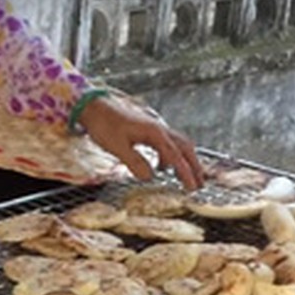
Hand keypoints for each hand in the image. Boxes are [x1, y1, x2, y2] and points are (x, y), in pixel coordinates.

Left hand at [79, 96, 204, 189]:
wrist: (94, 107)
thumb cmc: (103, 125)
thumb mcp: (117, 147)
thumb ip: (135, 162)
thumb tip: (150, 177)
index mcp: (154, 133)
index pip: (175, 156)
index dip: (185, 172)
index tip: (192, 187)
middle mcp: (159, 129)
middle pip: (184, 148)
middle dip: (194, 166)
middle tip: (200, 184)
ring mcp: (155, 128)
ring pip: (178, 144)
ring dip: (185, 160)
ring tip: (188, 178)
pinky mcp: (148, 129)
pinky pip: (168, 143)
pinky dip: (171, 156)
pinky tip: (163, 167)